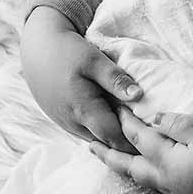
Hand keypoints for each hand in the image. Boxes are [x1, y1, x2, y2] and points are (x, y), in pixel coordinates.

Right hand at [20, 6, 142, 152]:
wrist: (37, 48)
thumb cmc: (67, 51)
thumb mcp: (94, 60)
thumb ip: (116, 79)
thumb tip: (139, 96)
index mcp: (83, 109)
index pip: (114, 138)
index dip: (135, 140)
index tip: (155, 135)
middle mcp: (73, 123)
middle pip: (107, 144)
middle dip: (128, 143)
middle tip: (152, 135)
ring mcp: (67, 124)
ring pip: (97, 141)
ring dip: (115, 138)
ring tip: (138, 128)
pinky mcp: (64, 121)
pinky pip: (88, 133)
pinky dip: (103, 131)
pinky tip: (117, 120)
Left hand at [90, 107, 192, 193]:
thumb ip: (176, 124)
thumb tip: (153, 119)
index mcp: (165, 159)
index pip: (138, 136)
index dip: (126, 120)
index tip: (114, 107)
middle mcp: (162, 177)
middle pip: (127, 164)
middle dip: (108, 153)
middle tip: (90, 145)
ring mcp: (171, 189)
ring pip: (138, 176)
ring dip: (121, 165)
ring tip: (111, 157)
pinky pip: (151, 182)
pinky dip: (138, 173)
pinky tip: (142, 169)